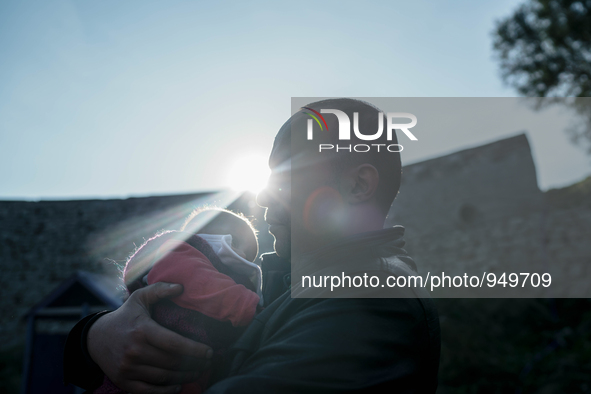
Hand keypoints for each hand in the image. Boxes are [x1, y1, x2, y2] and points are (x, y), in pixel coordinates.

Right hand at [87, 282, 212, 393]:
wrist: (95, 338)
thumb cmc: (125, 316)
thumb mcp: (140, 298)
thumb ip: (160, 289)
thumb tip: (181, 287)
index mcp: (142, 330)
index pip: (174, 343)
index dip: (195, 349)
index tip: (209, 351)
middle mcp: (134, 351)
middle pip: (172, 362)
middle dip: (194, 364)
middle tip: (207, 362)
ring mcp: (128, 368)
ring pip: (164, 377)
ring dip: (185, 377)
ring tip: (198, 372)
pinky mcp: (124, 381)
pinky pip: (149, 391)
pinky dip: (166, 391)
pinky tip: (179, 386)